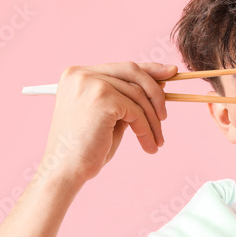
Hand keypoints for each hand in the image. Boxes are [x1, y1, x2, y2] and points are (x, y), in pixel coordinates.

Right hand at [35, 61, 177, 188]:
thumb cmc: (86, 149)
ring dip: (152, 121)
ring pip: (138, 95)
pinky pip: (136, 111)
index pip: (120, 66)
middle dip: (156, 90)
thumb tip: (158, 85)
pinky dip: (146, 130)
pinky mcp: (102, 97)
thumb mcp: (108, 117)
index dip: (148, 70)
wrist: (66, 170)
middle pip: (132, 71)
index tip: (169, 74)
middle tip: (167, 112)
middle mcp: (82, 74)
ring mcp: (91, 83)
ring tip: (157, 141)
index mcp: (77, 75)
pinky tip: (148, 146)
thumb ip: (126, 99)